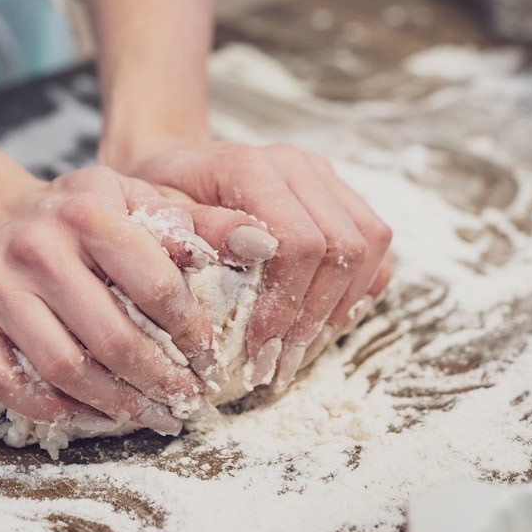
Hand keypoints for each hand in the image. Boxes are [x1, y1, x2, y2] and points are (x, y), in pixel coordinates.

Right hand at [0, 166, 272, 434]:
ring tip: (147, 416)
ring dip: (112, 404)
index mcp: (87, 209)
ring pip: (61, 366)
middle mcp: (35, 244)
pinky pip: (5, 380)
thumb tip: (265, 243)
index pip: (154, 284)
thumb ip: (200, 222)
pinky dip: (49, 408)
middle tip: (186, 403)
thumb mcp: (136, 200)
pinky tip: (84, 416)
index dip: (191, 332)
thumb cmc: (78, 216)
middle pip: (110, 336)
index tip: (211, 360)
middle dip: (159, 380)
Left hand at [108, 141, 393, 391]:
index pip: (298, 241)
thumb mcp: (157, 217)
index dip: (286, 304)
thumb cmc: (158, 200)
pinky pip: (374, 244)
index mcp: (251, 166)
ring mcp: (324, 176)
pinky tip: (320, 325)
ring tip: (300, 353)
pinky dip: (357, 290)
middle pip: (342, 246)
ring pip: (370, 244)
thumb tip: (254, 249)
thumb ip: (199, 230)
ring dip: (341, 308)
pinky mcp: (339, 194)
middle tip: (280, 366)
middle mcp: (297, 165)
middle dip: (314, 317)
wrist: (175, 170)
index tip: (259, 351)